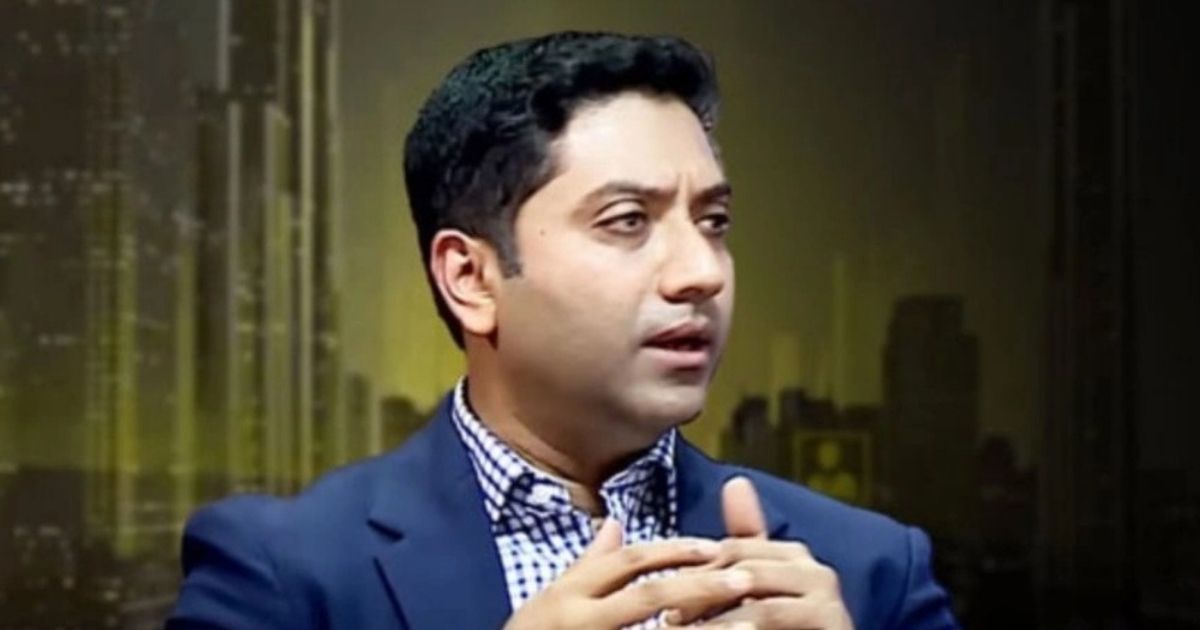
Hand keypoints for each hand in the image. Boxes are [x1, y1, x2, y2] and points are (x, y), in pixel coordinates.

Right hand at [502, 519, 763, 629]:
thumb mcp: (548, 603)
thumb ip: (585, 567)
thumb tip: (615, 525)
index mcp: (567, 596)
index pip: (628, 562)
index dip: (673, 551)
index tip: (714, 547)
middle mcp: (579, 621)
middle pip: (650, 595)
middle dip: (702, 584)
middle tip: (747, 577)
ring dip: (709, 629)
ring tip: (751, 622)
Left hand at [664, 478, 853, 628]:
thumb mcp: (751, 594)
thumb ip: (741, 547)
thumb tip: (736, 482)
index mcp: (793, 556)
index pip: (733, 550)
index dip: (695, 573)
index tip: (663, 601)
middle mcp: (815, 571)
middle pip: (742, 569)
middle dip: (700, 594)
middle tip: (668, 618)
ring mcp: (828, 597)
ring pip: (754, 593)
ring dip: (712, 617)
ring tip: (676, 628)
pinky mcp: (833, 622)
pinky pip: (769, 615)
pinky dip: (733, 626)